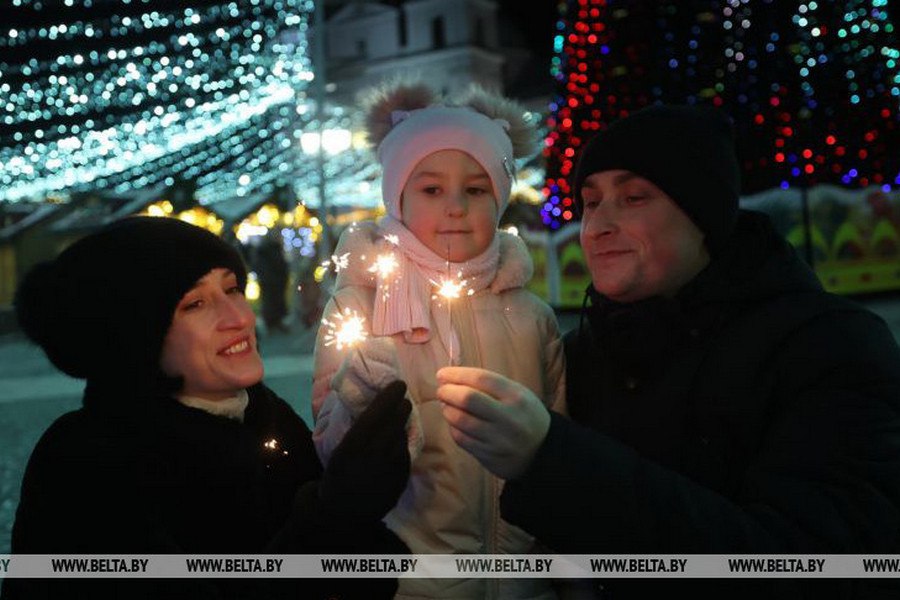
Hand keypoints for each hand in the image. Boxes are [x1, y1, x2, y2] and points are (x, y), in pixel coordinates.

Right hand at [319, 380, 411, 522]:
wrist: (341, 513)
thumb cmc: (335, 476)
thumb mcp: (337, 451)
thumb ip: (354, 430)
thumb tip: (371, 405)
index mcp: (352, 446)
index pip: (376, 414)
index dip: (389, 396)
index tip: (398, 383)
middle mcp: (373, 455)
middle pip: (394, 423)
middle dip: (401, 406)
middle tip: (404, 396)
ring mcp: (389, 468)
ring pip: (401, 437)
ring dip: (403, 424)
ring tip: (402, 415)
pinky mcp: (400, 479)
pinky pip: (405, 453)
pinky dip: (403, 443)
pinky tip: (398, 440)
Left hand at [437, 366, 549, 479]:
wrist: (543, 451)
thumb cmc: (523, 415)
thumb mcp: (517, 394)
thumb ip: (489, 386)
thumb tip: (450, 379)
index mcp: (516, 396)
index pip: (481, 379)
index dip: (456, 374)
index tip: (442, 374)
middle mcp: (508, 417)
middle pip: (467, 399)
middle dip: (447, 392)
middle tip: (442, 391)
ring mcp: (498, 439)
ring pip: (460, 420)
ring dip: (447, 410)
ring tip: (447, 406)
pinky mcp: (489, 456)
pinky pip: (461, 439)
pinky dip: (453, 428)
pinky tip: (455, 423)